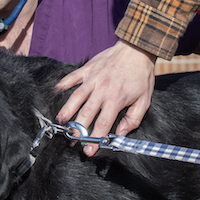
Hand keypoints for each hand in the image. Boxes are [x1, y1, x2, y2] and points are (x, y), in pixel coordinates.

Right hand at [54, 41, 156, 155]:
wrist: (137, 49)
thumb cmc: (141, 76)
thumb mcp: (144, 100)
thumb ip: (133, 119)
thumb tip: (120, 135)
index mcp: (116, 99)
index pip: (103, 124)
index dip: (94, 140)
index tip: (88, 151)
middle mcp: (102, 90)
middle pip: (86, 114)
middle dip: (77, 130)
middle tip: (71, 141)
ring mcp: (93, 78)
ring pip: (76, 97)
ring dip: (67, 110)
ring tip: (60, 122)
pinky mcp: (87, 69)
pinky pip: (72, 77)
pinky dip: (63, 84)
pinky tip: (56, 92)